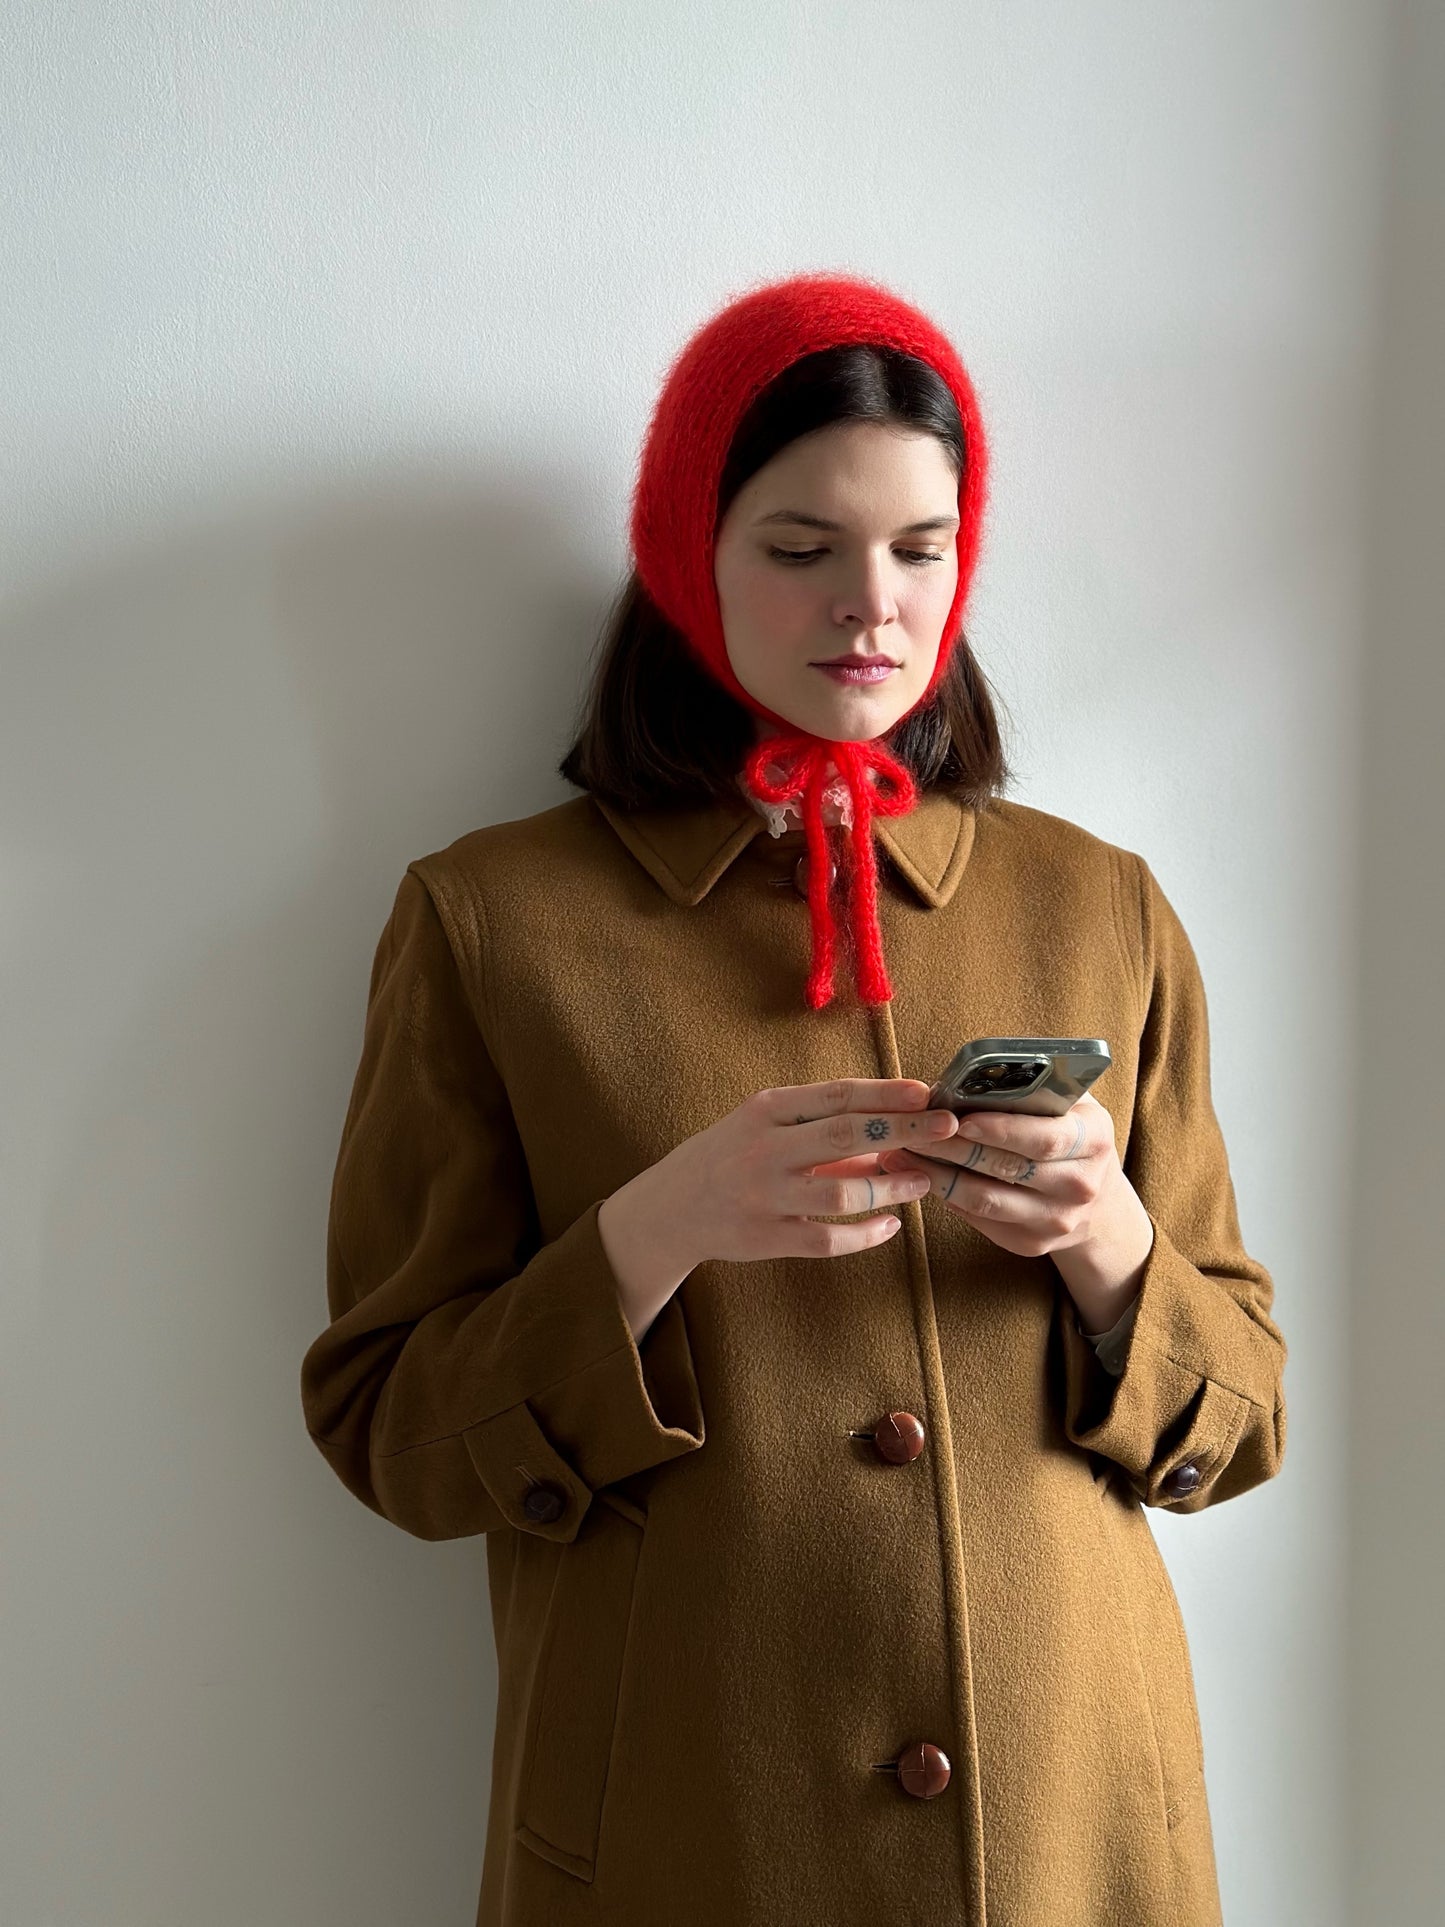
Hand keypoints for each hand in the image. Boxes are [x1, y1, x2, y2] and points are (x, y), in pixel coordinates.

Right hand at [654, 1076, 960, 1265]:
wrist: (670, 1207)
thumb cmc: (729, 1155)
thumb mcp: (764, 1125)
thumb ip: (819, 1125)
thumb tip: (890, 1130)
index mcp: (766, 1110)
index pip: (837, 1095)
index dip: (886, 1092)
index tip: (927, 1092)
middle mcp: (764, 1150)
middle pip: (847, 1136)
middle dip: (904, 1129)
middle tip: (947, 1128)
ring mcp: (764, 1197)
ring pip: (842, 1195)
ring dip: (891, 1188)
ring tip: (924, 1181)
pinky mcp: (766, 1238)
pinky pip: (828, 1240)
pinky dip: (865, 1235)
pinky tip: (891, 1225)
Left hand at [875, 1092, 1154, 1331]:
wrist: (1098, 1201)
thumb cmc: (1069, 1134)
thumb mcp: (1068, 1103)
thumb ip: (1031, 1087)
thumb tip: (966, 1077)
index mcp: (1093, 1139)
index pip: (1043, 1137)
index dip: (999, 1128)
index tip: (958, 1118)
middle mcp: (1080, 1185)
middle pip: (1006, 1168)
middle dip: (952, 1148)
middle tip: (909, 1130)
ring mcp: (1057, 1220)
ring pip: (985, 1199)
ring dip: (937, 1175)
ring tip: (899, 1153)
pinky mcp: (1032, 1243)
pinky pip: (980, 1219)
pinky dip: (946, 1195)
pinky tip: (918, 1175)